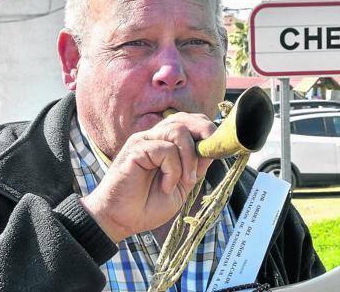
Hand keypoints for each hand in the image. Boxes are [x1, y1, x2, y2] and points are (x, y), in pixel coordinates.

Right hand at [79, 112, 215, 242]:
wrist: (121, 221)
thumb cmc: (147, 205)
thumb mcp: (181, 185)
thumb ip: (194, 167)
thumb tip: (212, 150)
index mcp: (165, 143)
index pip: (189, 122)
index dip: (207, 130)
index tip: (218, 149)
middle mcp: (154, 137)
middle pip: (185, 119)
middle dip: (204, 133)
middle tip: (210, 154)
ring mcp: (143, 141)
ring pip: (177, 131)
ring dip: (188, 158)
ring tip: (185, 181)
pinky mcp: (135, 150)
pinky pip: (164, 150)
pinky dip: (172, 170)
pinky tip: (166, 186)